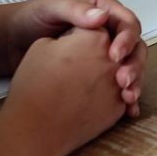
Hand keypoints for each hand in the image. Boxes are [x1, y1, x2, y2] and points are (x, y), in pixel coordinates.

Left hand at [0, 0, 144, 115]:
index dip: (127, 39)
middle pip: (135, 47)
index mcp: (102, 12)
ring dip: (135, 82)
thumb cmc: (28, 20)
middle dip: (134, 64)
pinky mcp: (98, 74)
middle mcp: (108, 33)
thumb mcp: (50, 8)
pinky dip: (126, 96)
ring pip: (131, 67)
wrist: (9, 43)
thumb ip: (75, 10)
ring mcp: (104, 55)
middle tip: (123, 80)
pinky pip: (118, 84)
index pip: (127, 24)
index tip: (115, 55)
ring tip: (128, 96)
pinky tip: (127, 108)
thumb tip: (102, 17)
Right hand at [0, 28, 127, 155]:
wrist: (35, 128)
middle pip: (115, 49)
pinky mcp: (118, 109)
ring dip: (110, 74)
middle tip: (83, 62)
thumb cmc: (34, 87)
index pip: (99, 27)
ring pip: (122, 73)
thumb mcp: (42, 45)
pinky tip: (93, 99)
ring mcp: (118, 86)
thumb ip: (68, 36)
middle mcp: (113, 60)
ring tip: (88, 83)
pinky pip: (120, 96)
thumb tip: (75, 39)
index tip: (75, 40)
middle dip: (102, 53)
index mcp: (95, 38)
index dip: (85, 34)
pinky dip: (109, 96)